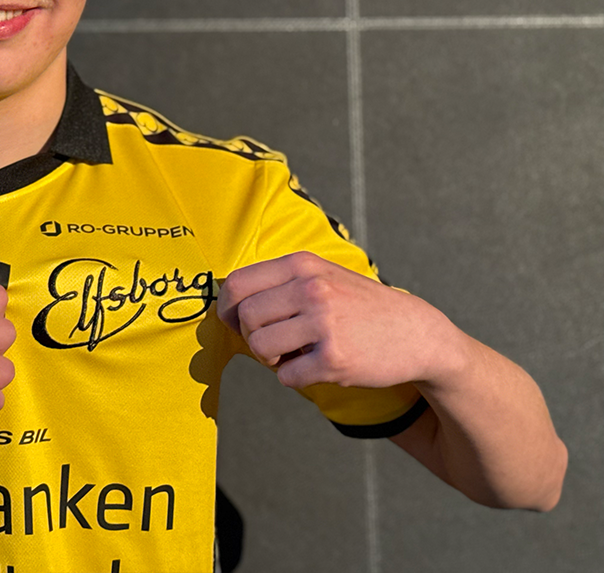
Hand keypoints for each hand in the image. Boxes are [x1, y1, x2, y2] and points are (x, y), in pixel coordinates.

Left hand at [218, 252, 453, 390]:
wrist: (417, 333)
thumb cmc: (360, 305)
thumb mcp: (322, 275)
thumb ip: (279, 283)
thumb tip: (229, 305)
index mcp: (302, 265)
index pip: (238, 284)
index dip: (226, 308)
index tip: (233, 321)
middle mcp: (311, 289)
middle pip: (245, 318)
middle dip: (251, 336)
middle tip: (273, 342)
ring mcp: (324, 324)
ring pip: (260, 347)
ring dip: (270, 358)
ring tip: (292, 354)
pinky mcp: (334, 359)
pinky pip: (286, 376)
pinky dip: (294, 377)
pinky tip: (315, 367)